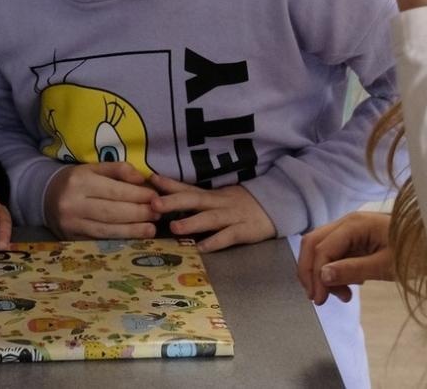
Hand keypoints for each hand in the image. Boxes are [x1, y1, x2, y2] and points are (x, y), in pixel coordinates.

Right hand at [44, 162, 159, 239]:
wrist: (45, 196)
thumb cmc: (76, 180)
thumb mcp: (93, 168)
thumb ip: (118, 170)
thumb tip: (142, 179)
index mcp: (80, 181)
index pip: (115, 190)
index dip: (138, 195)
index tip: (155, 197)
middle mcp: (73, 203)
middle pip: (112, 212)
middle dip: (138, 213)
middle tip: (158, 213)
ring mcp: (71, 224)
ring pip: (107, 229)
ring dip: (132, 230)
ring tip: (151, 228)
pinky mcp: (71, 238)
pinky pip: (99, 240)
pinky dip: (119, 239)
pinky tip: (134, 237)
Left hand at [147, 176, 274, 252]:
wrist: (277, 206)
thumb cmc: (242, 204)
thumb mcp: (220, 198)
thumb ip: (198, 200)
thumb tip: (168, 200)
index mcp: (212, 195)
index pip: (188, 187)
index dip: (169, 184)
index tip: (150, 179)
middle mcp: (220, 203)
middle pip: (195, 199)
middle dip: (174, 201)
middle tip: (154, 204)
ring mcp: (233, 216)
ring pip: (210, 218)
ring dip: (193, 222)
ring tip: (175, 227)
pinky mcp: (245, 230)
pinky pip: (229, 236)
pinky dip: (216, 241)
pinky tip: (203, 248)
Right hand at [296, 211, 393, 304]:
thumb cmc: (415, 252)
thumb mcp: (386, 265)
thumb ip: (353, 269)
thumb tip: (322, 276)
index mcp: (354, 224)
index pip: (323, 248)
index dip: (316, 275)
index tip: (321, 301)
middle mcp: (347, 222)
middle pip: (313, 243)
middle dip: (310, 272)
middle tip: (320, 299)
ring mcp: (349, 230)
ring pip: (320, 248)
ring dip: (321, 273)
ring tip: (342, 296)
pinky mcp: (354, 239)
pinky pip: (334, 253)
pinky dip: (333, 271)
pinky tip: (349, 287)